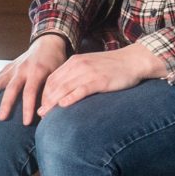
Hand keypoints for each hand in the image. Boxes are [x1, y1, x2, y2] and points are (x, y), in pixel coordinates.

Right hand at [0, 34, 68, 123]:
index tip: (26, 123)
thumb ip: (51, 91)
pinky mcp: (7, 68)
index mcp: (37, 71)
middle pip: (11, 88)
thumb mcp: (58, 75)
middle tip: (0, 119)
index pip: (30, 92)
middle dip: (6, 104)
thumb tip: (45, 112)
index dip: (28, 108)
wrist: (47, 43)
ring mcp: (12, 67)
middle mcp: (22, 69)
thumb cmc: (55, 62)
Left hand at [41, 42, 166, 110]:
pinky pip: (81, 89)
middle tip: (41, 115)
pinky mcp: (99, 80)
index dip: (44, 94)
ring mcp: (89, 72)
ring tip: (47, 115)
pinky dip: (71, 97)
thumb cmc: (112, 66)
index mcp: (74, 62)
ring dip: (54, 102)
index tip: (42, 106)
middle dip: (46, 101)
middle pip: (55, 85)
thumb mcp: (89, 66)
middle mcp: (78, 65)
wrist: (133, 60)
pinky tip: (63, 106)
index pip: (52, 79)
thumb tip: (63, 92)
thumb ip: (76, 75)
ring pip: (65, 88)